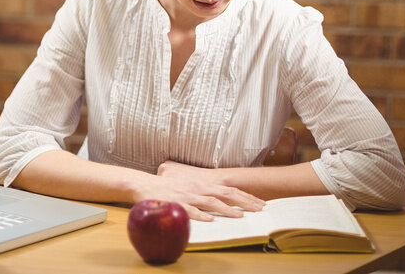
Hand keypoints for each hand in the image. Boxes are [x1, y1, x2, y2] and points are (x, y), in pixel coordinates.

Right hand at [130, 160, 264, 221]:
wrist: (145, 185)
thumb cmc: (169, 188)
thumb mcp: (190, 187)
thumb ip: (205, 192)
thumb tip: (222, 201)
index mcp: (203, 184)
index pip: (229, 189)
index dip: (246, 196)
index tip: (260, 203)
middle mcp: (198, 188)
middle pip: (225, 194)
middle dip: (244, 201)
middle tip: (259, 209)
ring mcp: (188, 196)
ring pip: (211, 202)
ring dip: (227, 209)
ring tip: (240, 216)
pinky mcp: (176, 203)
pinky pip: (190, 210)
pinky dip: (201, 215)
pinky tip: (211, 220)